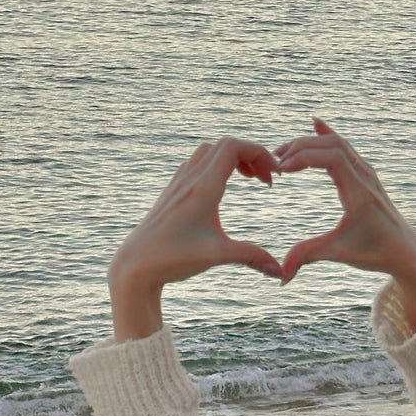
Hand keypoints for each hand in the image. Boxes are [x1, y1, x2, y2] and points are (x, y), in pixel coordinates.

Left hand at [108, 138, 283, 339]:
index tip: (274, 175)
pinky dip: (216, 164)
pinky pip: (197, 162)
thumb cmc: (173, 258)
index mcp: (203, 188)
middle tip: (265, 181)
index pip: (233, 148)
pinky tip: (223, 188)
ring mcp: (179, 182)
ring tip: (248, 180)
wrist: (135, 264)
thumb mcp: (217, 256)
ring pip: (210, 151)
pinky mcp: (172, 190)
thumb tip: (280, 271)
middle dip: (251, 155)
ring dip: (232, 157)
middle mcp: (190, 179)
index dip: (259, 153)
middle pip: (225, 145)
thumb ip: (251, 257)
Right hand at [273, 119, 415, 328]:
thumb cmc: (374, 251)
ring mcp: (366, 172)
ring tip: (283, 153)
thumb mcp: (339, 253)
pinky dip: (328, 135)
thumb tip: (281, 276)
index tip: (281, 169)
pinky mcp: (364, 173)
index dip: (304, 157)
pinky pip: (345, 146)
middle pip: (332, 145)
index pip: (332, 158)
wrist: (404, 248)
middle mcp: (365, 177)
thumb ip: (308, 257)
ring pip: (338, 143)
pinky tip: (315, 124)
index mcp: (360, 193)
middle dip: (300, 148)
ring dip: (309, 143)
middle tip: (274, 162)